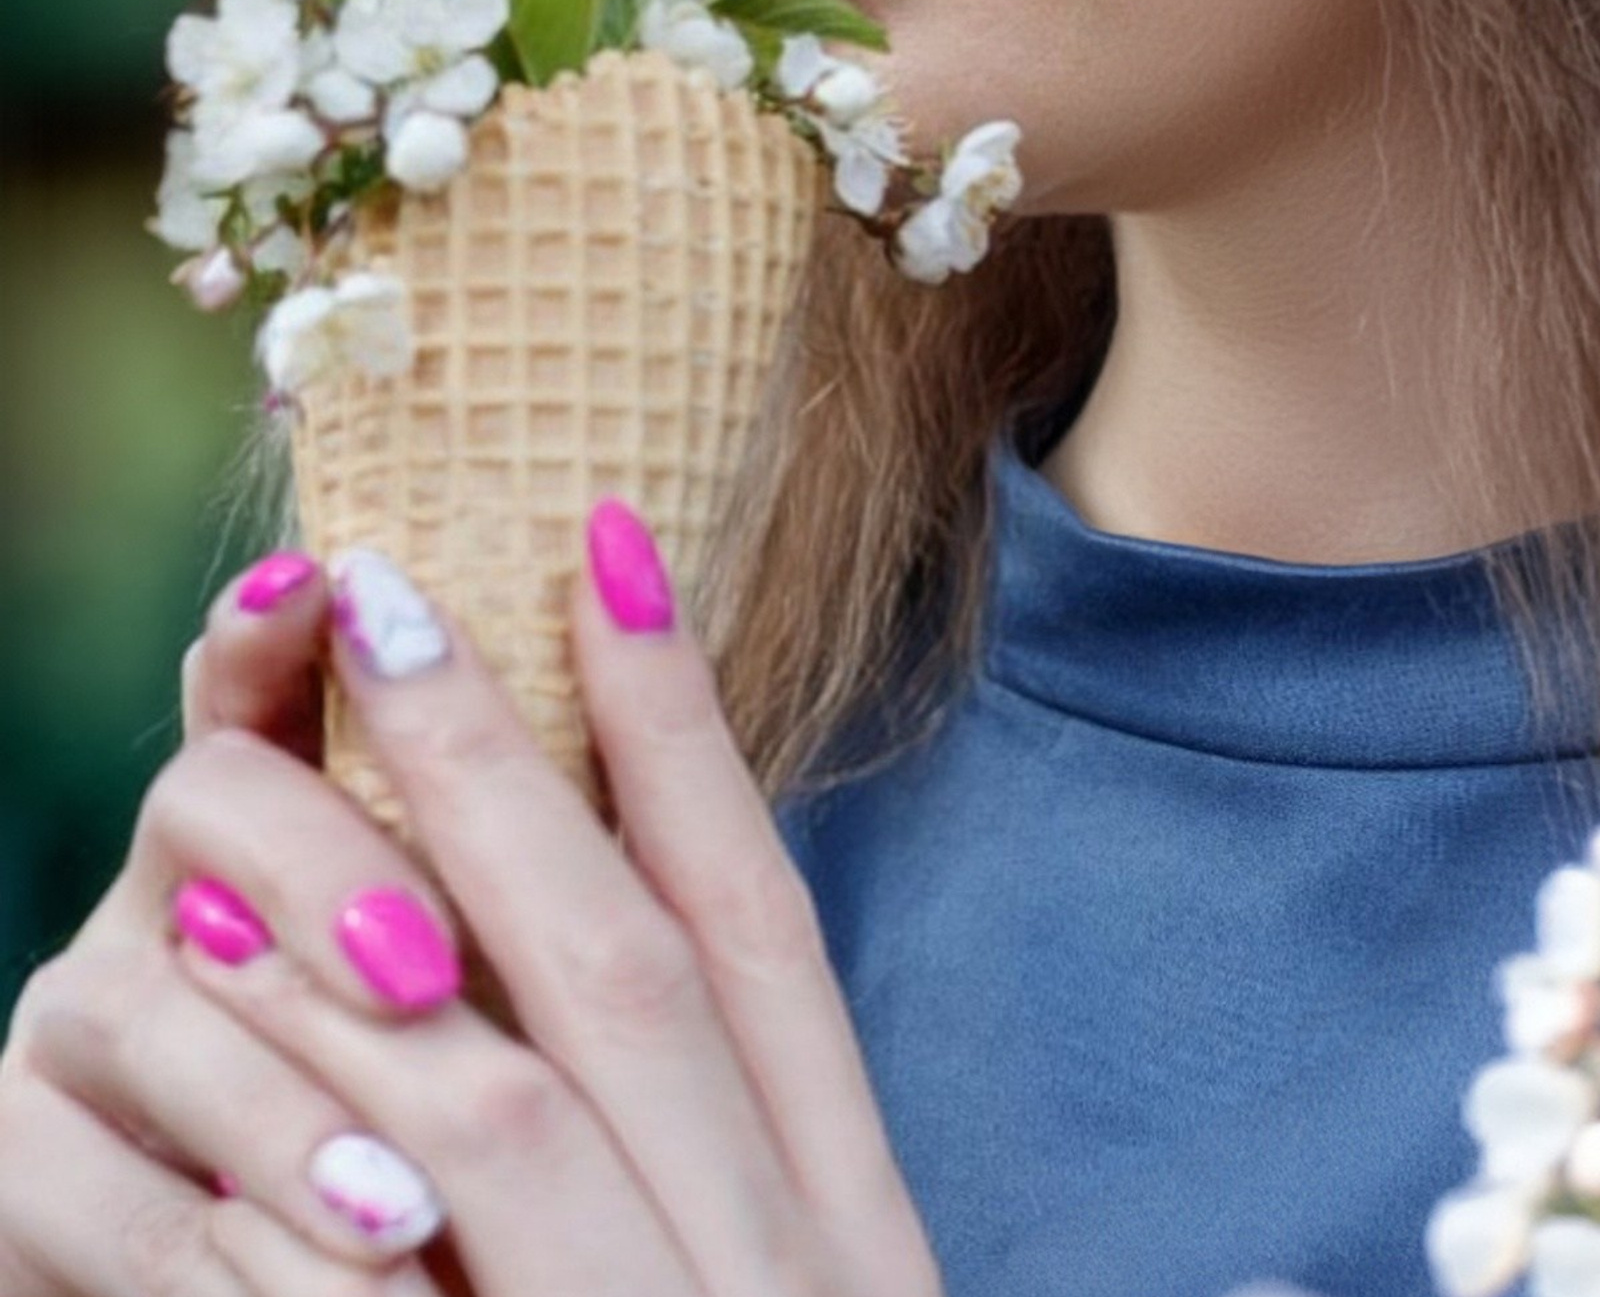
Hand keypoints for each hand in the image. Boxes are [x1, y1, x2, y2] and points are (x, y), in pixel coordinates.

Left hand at [5, 505, 945, 1296]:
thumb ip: (891, 1243)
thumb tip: (1250, 1221)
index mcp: (861, 1244)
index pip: (768, 936)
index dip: (694, 739)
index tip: (611, 550)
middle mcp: (773, 1286)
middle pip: (621, 978)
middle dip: (504, 774)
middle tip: (388, 588)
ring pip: (495, 1124)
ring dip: (370, 941)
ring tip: (237, 793)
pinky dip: (259, 1184)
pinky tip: (175, 1034)